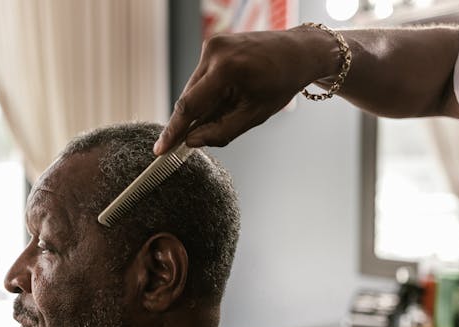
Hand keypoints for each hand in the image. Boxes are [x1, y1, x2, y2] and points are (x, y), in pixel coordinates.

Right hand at [154, 27, 333, 154]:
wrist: (298, 52)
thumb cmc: (281, 83)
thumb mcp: (254, 115)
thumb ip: (220, 132)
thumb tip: (192, 141)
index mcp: (226, 69)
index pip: (189, 106)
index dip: (173, 131)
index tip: (160, 149)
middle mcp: (214, 52)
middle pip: (190, 97)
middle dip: (194, 119)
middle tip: (205, 134)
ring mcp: (212, 44)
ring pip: (194, 88)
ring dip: (205, 104)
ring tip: (234, 104)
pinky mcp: (213, 44)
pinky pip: (201, 77)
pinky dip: (209, 91)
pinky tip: (232, 93)